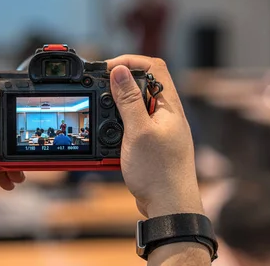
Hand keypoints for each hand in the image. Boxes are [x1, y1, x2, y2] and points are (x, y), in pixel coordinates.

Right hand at [106, 56, 203, 217]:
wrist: (170, 207)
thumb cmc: (160, 172)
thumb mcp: (138, 132)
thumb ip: (129, 100)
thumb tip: (119, 71)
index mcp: (169, 106)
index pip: (154, 66)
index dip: (131, 61)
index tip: (107, 68)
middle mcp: (166, 114)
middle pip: (142, 85)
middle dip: (119, 85)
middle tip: (99, 90)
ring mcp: (160, 130)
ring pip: (134, 108)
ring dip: (116, 110)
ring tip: (102, 118)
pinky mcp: (151, 145)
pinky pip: (132, 128)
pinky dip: (118, 130)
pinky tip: (109, 141)